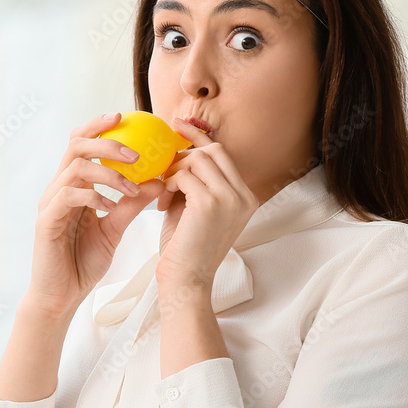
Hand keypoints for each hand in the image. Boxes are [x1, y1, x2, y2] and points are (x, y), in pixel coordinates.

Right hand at [26, 113, 165, 322]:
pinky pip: (68, 196)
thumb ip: (131, 203)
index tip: (123, 116)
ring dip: (108, 173)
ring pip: (75, 167)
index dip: (99, 125)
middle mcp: (58, 188)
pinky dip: (94, 196)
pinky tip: (111, 207)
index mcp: (72, 184)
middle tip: (136, 152)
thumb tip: (159, 180)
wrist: (63, 295)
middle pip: (76, 144)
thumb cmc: (85, 261)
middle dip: (107, 141)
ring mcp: (50, 203)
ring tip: (131, 187)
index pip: (81, 143)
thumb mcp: (115, 228)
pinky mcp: (46, 221)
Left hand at [155, 117, 258, 286]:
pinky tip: (162, 203)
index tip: (178, 126)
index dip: (200, 137)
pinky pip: (184, 176)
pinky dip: (168, 184)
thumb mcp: (195, 209)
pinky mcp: (210, 203)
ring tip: (163, 193)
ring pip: (197, 160)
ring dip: (173, 172)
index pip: (224, 154)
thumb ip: (194, 181)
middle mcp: (243, 196)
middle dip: (184, 151)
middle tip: (163, 158)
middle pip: (213, 150)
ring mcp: (229, 198)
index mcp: (245, 197)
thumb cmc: (185, 248)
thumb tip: (178, 152)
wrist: (186, 281)